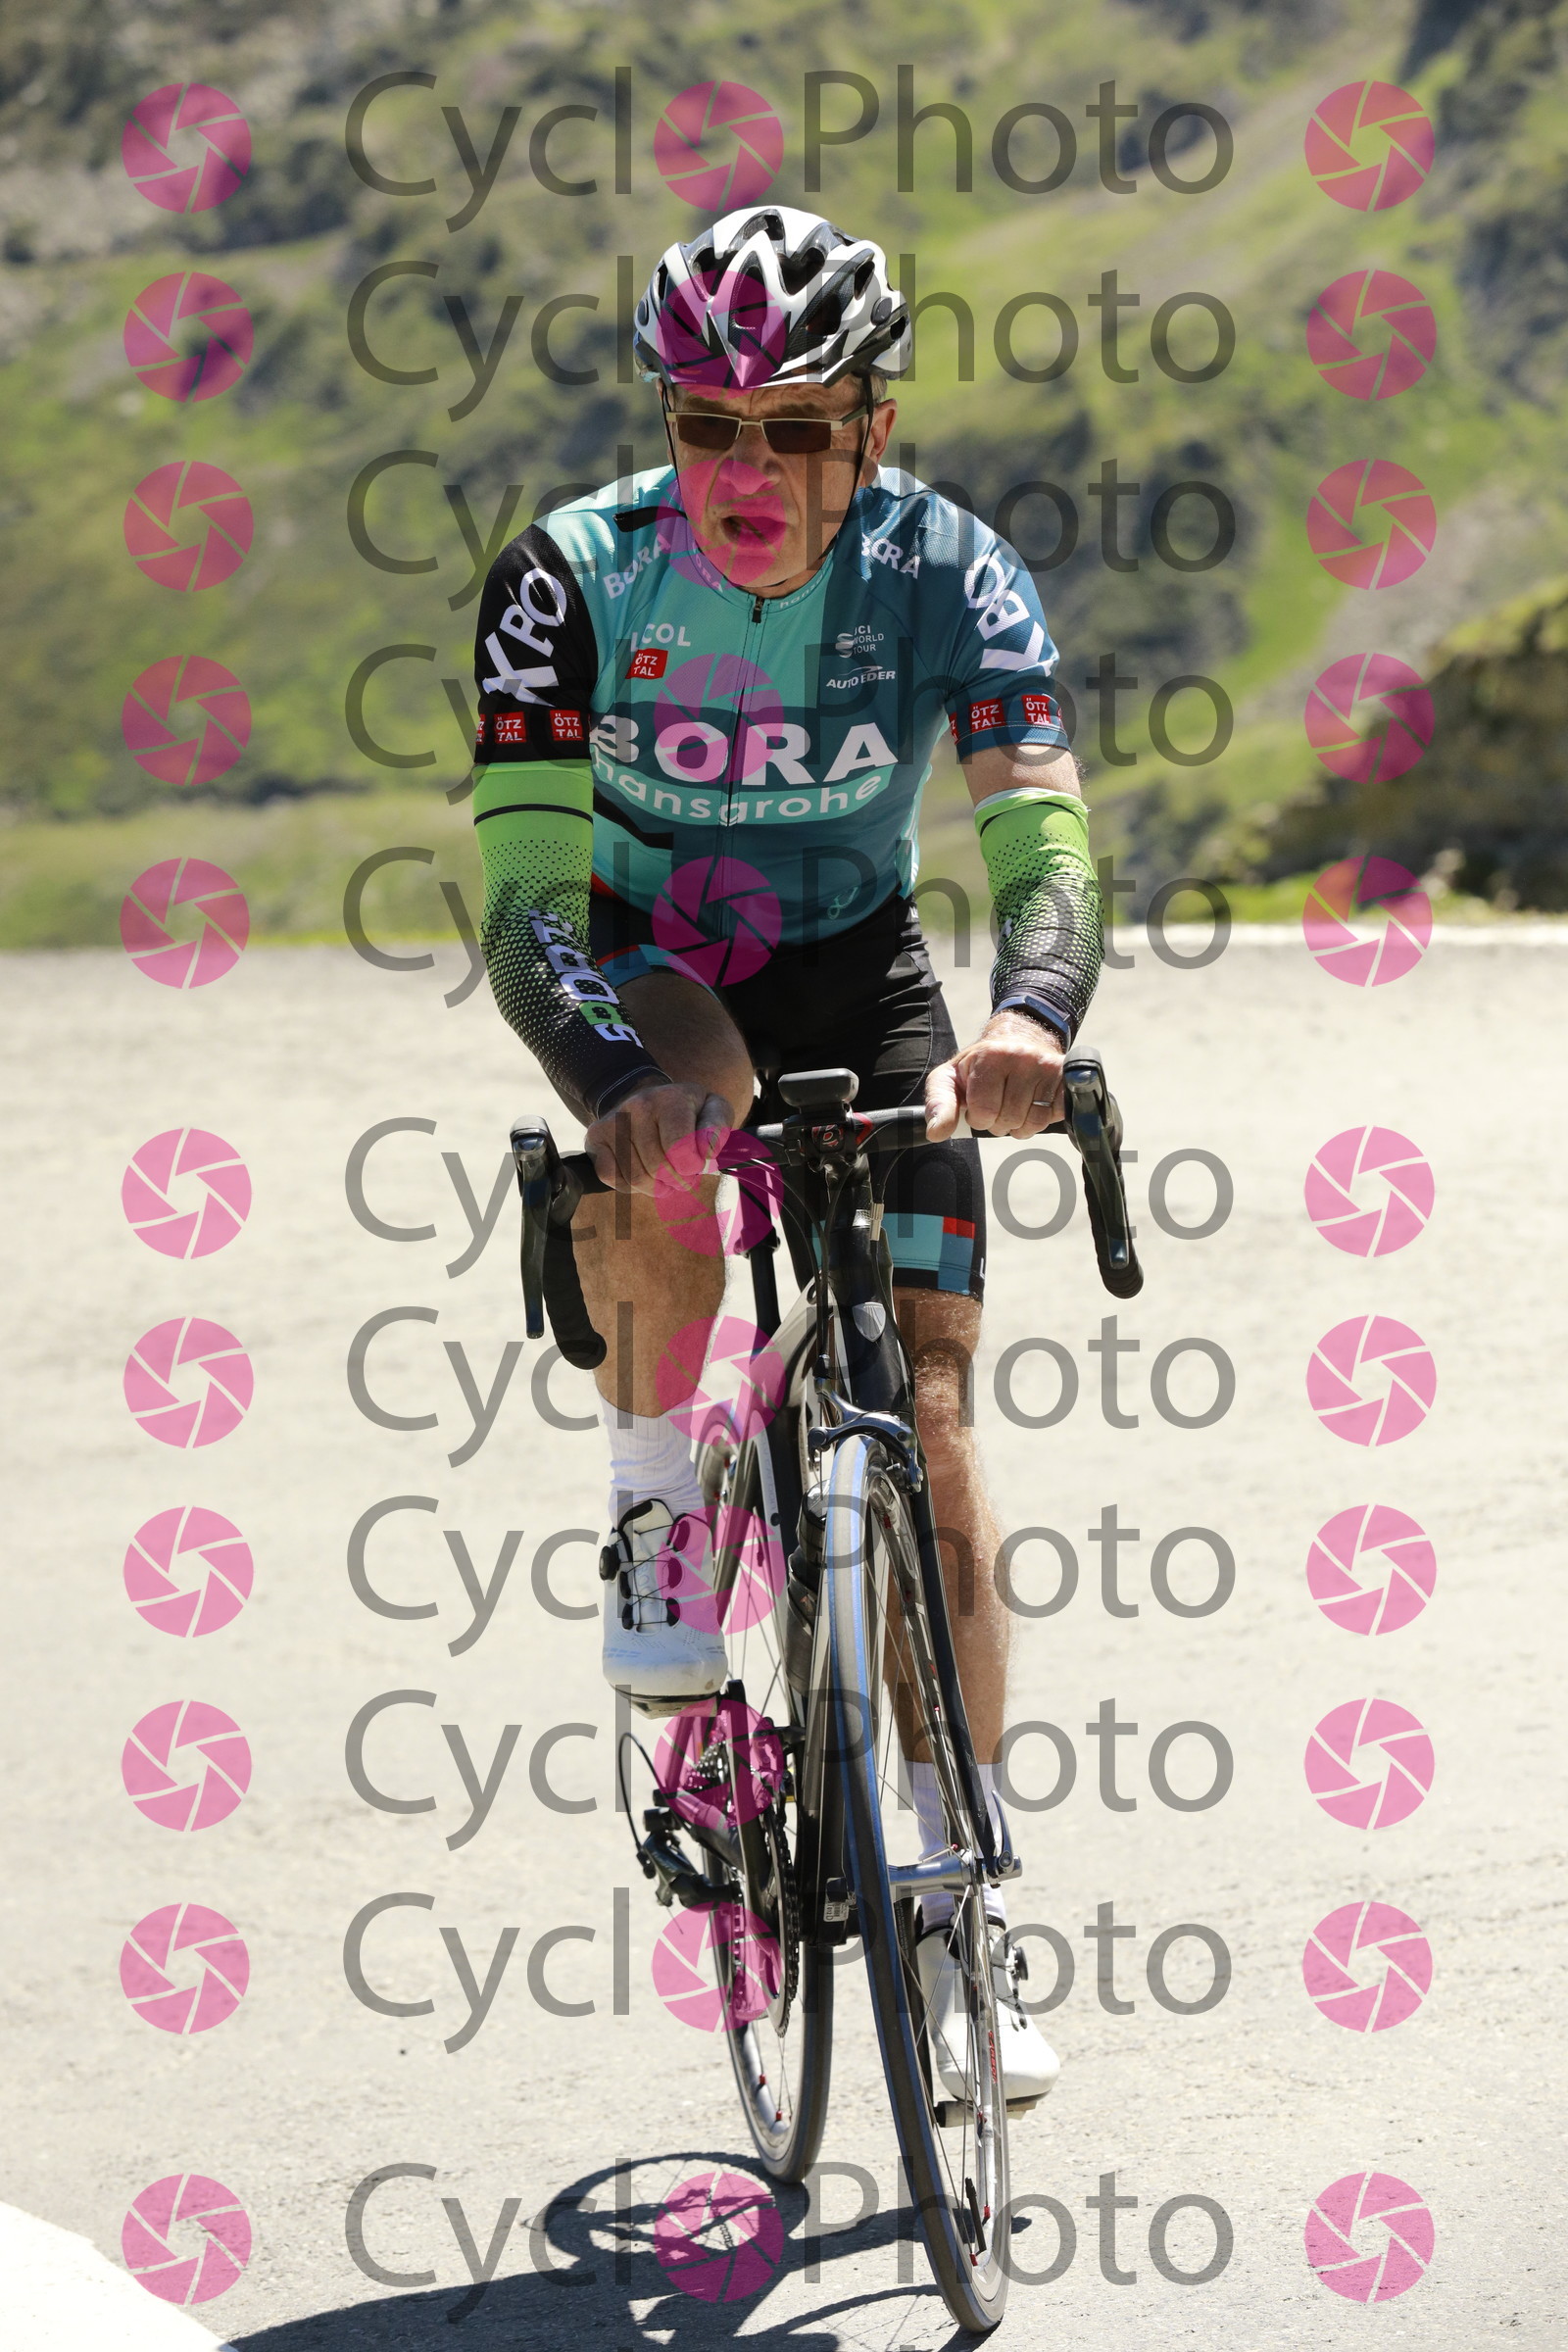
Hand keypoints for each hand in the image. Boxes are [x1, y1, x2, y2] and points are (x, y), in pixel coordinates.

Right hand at [584, 1081, 732, 1192]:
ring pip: (636, 1177)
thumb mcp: (713, 1110)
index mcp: (669, 1099)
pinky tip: (643, 1173)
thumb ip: (718, 1128)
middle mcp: (637, 1106)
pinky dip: (632, 1186)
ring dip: (656, 1186)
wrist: (649, 1101)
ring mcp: (613, 1122)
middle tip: (682, 1174)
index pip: (680, 1149)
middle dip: (676, 1179)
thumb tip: (706, 1153)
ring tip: (665, 1176)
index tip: (696, 1164)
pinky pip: (613, 1178)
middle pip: (659, 1167)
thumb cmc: (687, 1112)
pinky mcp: (595, 1138)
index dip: (692, 1166)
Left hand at [925, 1010, 1065, 1140]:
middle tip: (999, 1103)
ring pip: (1032, 1123)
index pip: (983, 1113)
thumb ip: (939, 1104)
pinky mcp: (1065, 1075)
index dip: (979, 1117)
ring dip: (1021, 1124)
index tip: (980, 1104)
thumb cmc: (980, 1064)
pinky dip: (1043, 1118)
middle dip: (1000, 1122)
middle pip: (1008, 1120)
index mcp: (988, 1057)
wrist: (1019, 1038)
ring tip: (1016, 1103)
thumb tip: (936, 1132)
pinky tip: (1035, 1102)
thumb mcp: (949, 1078)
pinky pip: (1054, 1116)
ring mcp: (1046, 1066)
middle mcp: (1020, 1057)